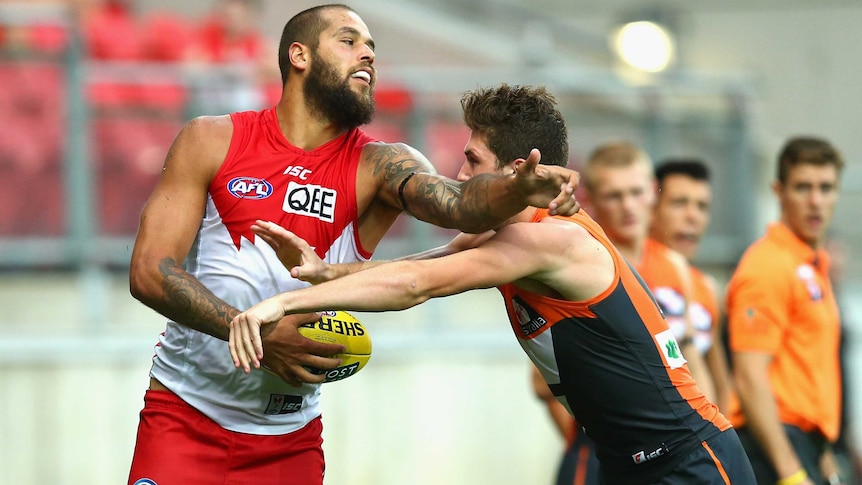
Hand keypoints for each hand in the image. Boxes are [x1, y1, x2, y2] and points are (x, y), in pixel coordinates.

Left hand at [229, 296, 286, 371]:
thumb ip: (247, 340)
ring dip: (251, 356)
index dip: (235, 356)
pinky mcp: (252, 318)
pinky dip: (257, 348)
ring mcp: (243, 318)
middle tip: (247, 370)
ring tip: (256, 366)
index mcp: (234, 324)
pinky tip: (260, 356)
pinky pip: (254, 337)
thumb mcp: (254, 330)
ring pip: (246, 342)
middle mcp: (236, 321)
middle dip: (243, 359)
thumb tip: (244, 358)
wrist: (278, 306)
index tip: (239, 367)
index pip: (233, 344)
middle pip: (238, 344)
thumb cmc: (268, 319)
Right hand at [230, 313, 344, 386]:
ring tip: (323, 375)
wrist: (253, 338)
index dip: (336, 350)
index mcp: (302, 344)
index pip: (324, 349)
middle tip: (338, 363)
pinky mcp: (280, 372)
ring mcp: (289, 367)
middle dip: (332, 365)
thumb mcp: (290, 318)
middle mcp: (298, 358)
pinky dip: (299, 383)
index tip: (343, 349)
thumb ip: (306, 316)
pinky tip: (302, 381)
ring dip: (318, 378)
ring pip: (308, 378)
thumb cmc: (272, 326)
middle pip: (321, 365)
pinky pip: (292, 381)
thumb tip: (320, 314)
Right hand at [251, 220, 331, 283]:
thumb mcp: (310, 273)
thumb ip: (302, 272)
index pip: (289, 237)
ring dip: (264, 231)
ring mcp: (287, 246)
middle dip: (269, 228)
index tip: (270, 227)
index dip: (280, 232)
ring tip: (253, 226)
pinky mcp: (283, 251)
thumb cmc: (316, 270)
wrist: (319, 272)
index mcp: (301, 245)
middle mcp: (293, 243)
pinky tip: (258, 233)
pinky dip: (265, 238)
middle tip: (258, 222)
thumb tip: (293, 273)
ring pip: (274, 236)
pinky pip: (273, 243)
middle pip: (279, 233)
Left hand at [513, 149, 579, 215]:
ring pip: (573, 203)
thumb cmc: (523, 177)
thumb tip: (535, 151)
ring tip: (549, 211)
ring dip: (563, 209)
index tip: (566, 190)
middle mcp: (563, 183)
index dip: (573, 184)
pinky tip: (552, 213)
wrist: (521, 190)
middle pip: (572, 193)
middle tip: (550, 206)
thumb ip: (531, 162)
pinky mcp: (562, 204)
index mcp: (559, 173)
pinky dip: (566, 213)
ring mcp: (563, 194)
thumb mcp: (525, 170)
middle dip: (563, 201)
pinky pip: (572, 209)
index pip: (574, 177)